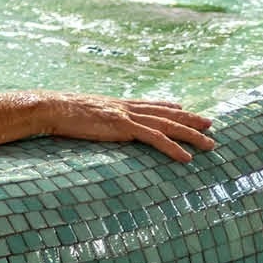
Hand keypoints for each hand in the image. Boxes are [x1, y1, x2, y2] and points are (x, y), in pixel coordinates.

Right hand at [40, 96, 216, 162]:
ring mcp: (126, 116)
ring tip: (210, 144)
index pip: (150, 104)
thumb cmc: (60, 113)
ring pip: (168, 125)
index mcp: (117, 104)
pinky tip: (187, 158)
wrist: (52, 107)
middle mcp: (126, 107)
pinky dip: (173, 148)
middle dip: (190, 119)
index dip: (169, 106)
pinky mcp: (123, 127)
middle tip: (210, 123)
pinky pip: (155, 139)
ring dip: (191, 135)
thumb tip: (95, 121)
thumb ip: (94, 117)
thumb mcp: (81, 113)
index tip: (184, 107)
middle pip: (166, 113)